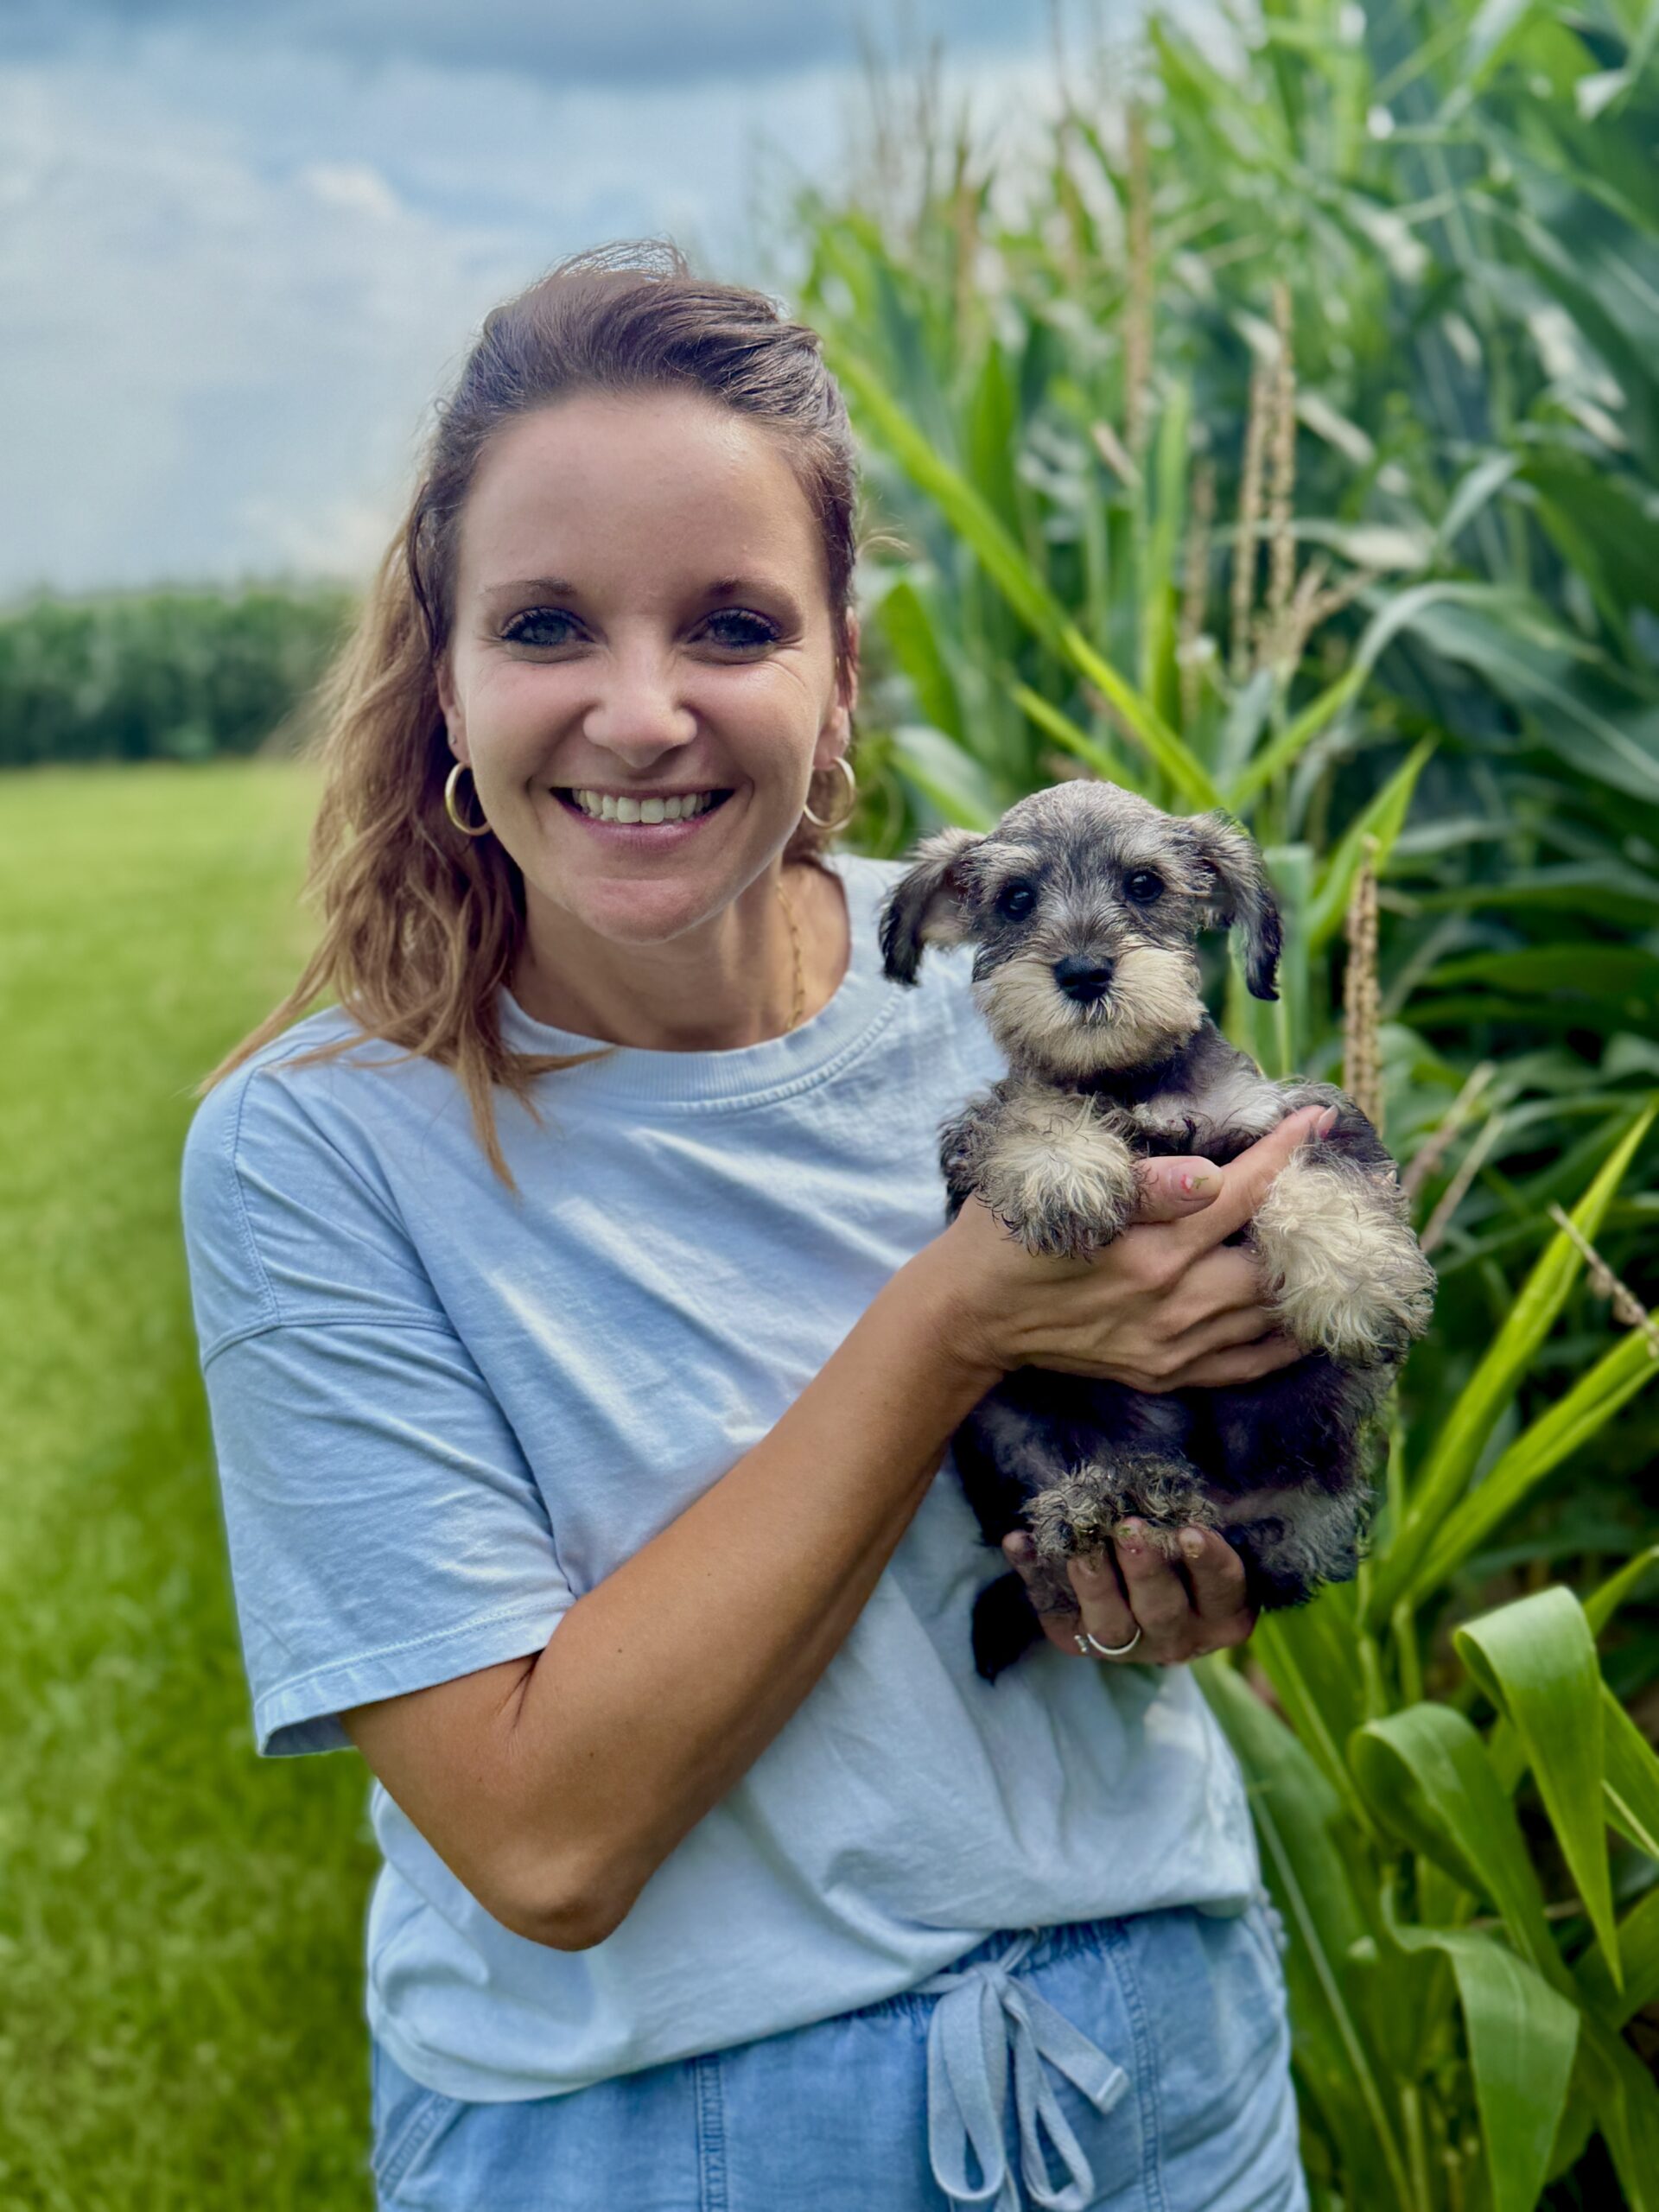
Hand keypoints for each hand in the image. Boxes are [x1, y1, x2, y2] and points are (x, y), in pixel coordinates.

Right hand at [939, 1103, 1332, 1394]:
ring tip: (1340, 1244)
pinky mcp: (1164, 1373)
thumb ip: (1142, 1183)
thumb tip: (1211, 1175)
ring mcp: (1171, 1345)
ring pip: (1269, 1314)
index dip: (1283, 1154)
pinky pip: (1247, 1363)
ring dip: (1311, 1279)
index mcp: (1149, 1249)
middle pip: (1271, 1260)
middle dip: (1313, 1220)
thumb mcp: (1059, 1192)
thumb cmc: (1009, 1235)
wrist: (970, 1316)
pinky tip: (1312, 1320)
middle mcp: (1171, 1303)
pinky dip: (1287, 1342)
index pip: (1239, 1192)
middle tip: (1348, 1187)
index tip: (1316, 1121)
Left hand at [1001, 1520, 1254, 1665]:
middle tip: (1129, 1530)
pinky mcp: (1081, 1644)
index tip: (1191, 1530)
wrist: (1149, 1605)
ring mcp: (1129, 1648)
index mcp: (1220, 1613)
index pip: (1222, 1587)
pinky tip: (1020, 1542)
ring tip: (1080, 1547)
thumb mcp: (1200, 1540)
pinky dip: (1035, 1577)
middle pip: (1163, 1610)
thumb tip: (1172, 1478)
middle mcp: (1178, 1637)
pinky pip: (1056, 1615)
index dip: (1208, 1561)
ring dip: (1094, 1583)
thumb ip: (1193, 1518)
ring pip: (1112, 1625)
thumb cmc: (1186, 1557)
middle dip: (1145, 1569)